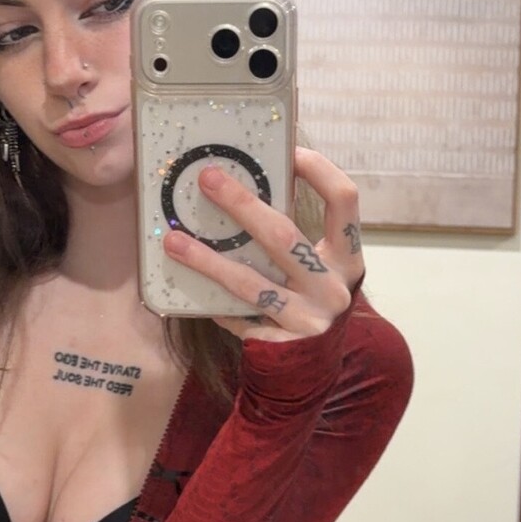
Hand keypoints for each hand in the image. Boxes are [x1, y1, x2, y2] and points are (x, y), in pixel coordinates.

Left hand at [161, 145, 364, 343]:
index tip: (289, 151)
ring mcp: (309, 320)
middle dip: (242, 204)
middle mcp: (334, 288)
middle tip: (208, 179)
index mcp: (348, 258)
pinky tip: (188, 289)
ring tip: (173, 240)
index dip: (319, 171)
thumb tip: (241, 187)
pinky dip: (213, 302)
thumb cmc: (308, 302)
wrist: (312, 370)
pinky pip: (238, 317)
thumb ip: (291, 237)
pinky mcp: (281, 346)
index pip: (344, 201)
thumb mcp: (314, 268)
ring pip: (249, 283)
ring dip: (207, 259)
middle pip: (284, 236)